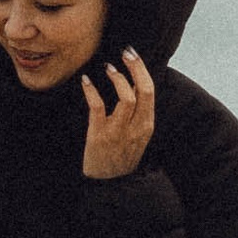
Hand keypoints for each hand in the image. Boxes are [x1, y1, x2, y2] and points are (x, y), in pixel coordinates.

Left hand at [79, 48, 156, 179]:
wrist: (110, 185)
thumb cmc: (121, 156)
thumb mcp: (137, 135)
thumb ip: (139, 113)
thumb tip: (134, 83)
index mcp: (147, 125)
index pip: (150, 91)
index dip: (142, 70)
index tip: (132, 55)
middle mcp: (137, 128)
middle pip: (144, 91)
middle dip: (136, 68)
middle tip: (126, 52)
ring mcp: (119, 132)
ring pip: (126, 99)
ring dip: (117, 79)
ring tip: (108, 67)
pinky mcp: (99, 136)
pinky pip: (97, 108)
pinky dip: (92, 91)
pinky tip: (86, 80)